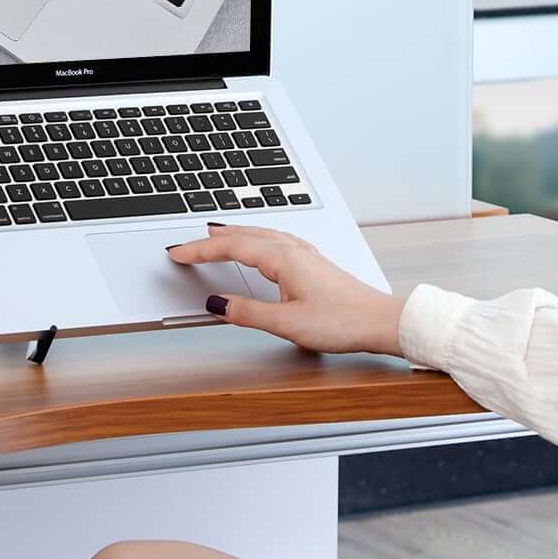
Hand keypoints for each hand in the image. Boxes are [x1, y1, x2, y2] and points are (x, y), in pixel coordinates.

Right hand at [166, 223, 405, 355]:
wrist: (380, 320)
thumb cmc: (343, 320)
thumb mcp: (286, 324)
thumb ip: (248, 313)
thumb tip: (218, 303)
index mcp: (283, 258)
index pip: (231, 246)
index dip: (200, 249)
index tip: (177, 252)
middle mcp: (294, 249)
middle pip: (244, 234)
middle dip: (212, 238)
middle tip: (187, 244)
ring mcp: (305, 253)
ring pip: (260, 234)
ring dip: (234, 234)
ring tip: (214, 237)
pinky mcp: (313, 262)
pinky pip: (274, 240)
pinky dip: (254, 239)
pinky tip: (257, 246)